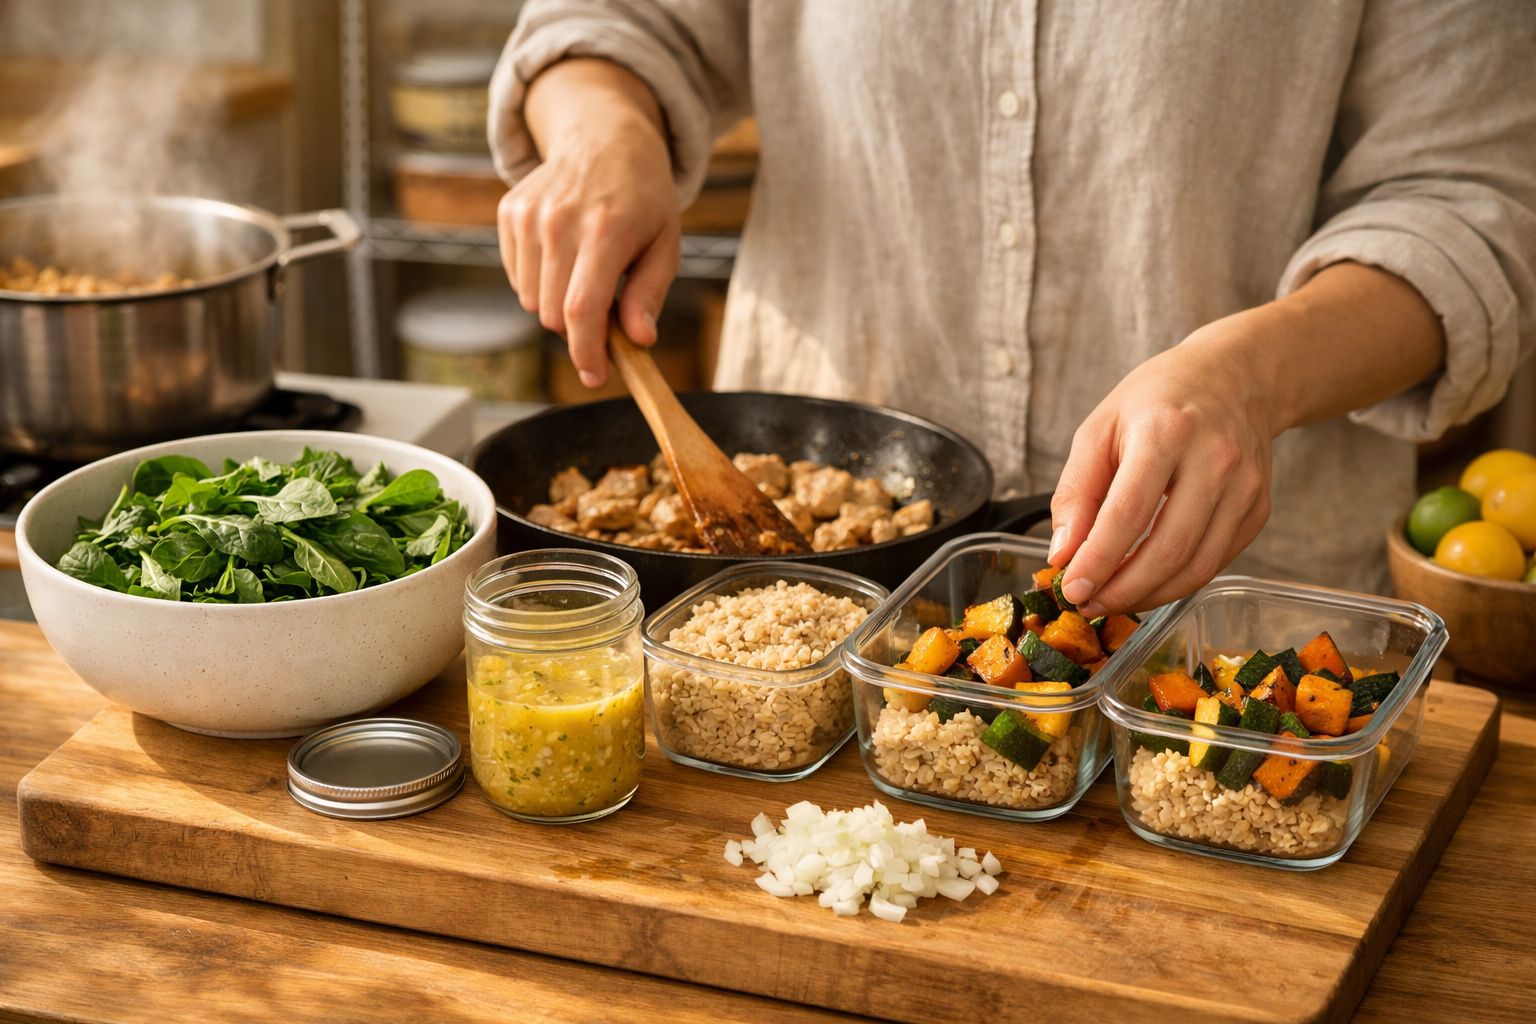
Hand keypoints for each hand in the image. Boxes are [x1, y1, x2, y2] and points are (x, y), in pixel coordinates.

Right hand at [498, 61, 679, 387]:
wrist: (604, 137)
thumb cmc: (642, 197)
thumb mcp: (665, 243)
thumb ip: (649, 294)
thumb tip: (639, 340)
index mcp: (605, 231)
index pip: (582, 310)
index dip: (586, 353)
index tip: (595, 376)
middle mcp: (560, 222)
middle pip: (554, 314)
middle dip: (579, 329)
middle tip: (605, 313)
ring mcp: (529, 215)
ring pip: (532, 300)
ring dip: (558, 305)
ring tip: (586, 274)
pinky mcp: (510, 213)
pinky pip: (517, 277)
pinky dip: (540, 282)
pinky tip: (564, 256)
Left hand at [1047, 315, 1280, 616]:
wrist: (1234, 377)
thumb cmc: (1157, 400)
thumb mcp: (1099, 429)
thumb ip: (1075, 492)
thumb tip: (1062, 554)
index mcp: (1166, 432)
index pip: (1128, 514)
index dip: (1098, 560)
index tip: (1072, 589)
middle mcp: (1214, 460)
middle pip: (1168, 549)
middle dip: (1122, 589)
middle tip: (1089, 604)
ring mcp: (1244, 488)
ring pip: (1196, 567)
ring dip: (1149, 595)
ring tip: (1113, 600)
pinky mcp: (1259, 510)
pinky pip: (1216, 563)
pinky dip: (1177, 583)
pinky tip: (1148, 582)